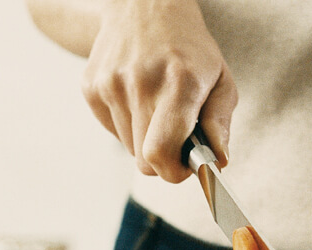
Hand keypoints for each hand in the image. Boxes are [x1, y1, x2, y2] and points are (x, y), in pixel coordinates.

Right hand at [82, 0, 237, 182]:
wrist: (144, 7)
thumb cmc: (189, 50)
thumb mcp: (220, 80)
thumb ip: (219, 124)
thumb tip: (218, 161)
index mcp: (178, 83)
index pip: (160, 154)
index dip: (173, 172)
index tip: (184, 167)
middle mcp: (140, 83)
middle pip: (144, 161)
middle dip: (163, 159)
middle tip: (176, 139)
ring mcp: (110, 85)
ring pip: (129, 149)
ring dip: (145, 140)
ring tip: (156, 109)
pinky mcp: (91, 88)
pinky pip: (113, 131)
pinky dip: (128, 126)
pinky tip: (137, 99)